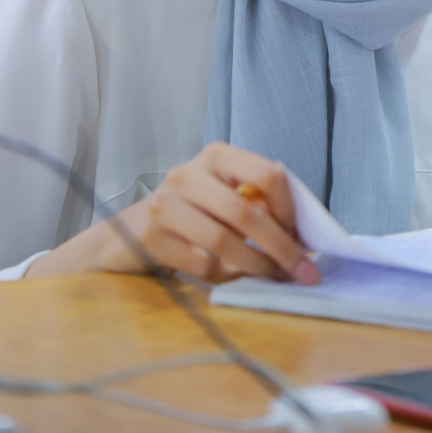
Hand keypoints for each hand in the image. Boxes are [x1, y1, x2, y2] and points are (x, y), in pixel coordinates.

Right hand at [26, 142, 319, 283]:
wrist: (129, 231)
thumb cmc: (191, 212)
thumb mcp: (223, 195)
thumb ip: (256, 202)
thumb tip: (298, 233)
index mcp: (216, 156)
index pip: (266, 173)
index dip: (289, 208)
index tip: (300, 234)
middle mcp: (188, 173)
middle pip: (246, 212)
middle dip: (280, 246)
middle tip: (303, 271)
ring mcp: (166, 205)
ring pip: (223, 240)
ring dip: (255, 265)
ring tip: (273, 276)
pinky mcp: (152, 238)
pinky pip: (200, 263)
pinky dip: (224, 274)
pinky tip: (233, 275)